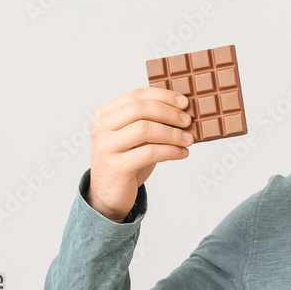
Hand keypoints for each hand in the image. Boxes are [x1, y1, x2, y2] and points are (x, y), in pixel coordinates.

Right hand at [86, 87, 193, 221]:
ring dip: (172, 133)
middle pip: (139, 109)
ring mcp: (106, 147)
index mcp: (105, 114)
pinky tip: (182, 153)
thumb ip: (151, 122)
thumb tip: (184, 112)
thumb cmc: (128, 160)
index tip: (184, 102)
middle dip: (168, 113)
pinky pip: (149, 153)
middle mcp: (101, 127)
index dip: (163, 96)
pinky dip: (171, 151)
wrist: (109, 194)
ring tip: (188, 139)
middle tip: (187, 121)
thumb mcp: (136, 137)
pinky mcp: (116, 166)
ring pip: (144, 129)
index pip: (136, 95)